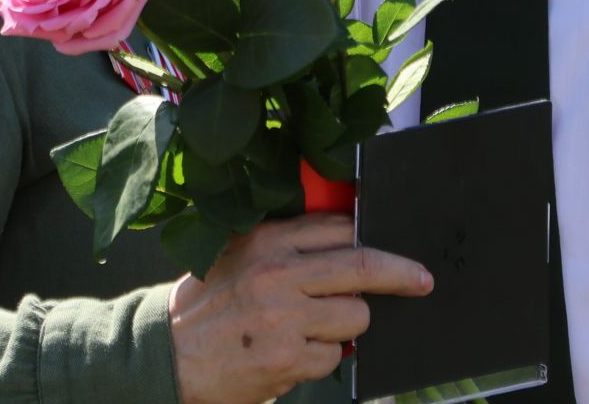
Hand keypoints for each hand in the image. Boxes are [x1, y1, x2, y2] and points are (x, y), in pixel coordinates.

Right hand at [169, 214, 431, 403]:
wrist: (167, 356)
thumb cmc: (206, 307)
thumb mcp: (239, 257)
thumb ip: (287, 247)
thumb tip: (348, 241)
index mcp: (266, 240)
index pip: (339, 228)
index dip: (371, 236)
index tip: (392, 243)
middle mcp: (277, 273)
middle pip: (362, 264)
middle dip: (401, 273)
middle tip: (422, 280)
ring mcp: (284, 317)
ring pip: (356, 317)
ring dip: (346, 328)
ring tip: (310, 331)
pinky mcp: (287, 357)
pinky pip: (334, 356)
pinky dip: (322, 360)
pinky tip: (291, 355)